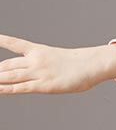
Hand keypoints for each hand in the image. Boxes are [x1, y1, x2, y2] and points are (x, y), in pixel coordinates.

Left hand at [0, 35, 115, 94]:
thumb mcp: (59, 58)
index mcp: (39, 50)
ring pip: (10, 76)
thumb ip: (46, 64)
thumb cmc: (80, 63)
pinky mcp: (43, 85)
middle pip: (7, 64)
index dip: (1, 40)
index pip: (15, 43)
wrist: (92, 64)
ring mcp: (38, 72)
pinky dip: (5, 89)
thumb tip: (41, 72)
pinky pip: (20, 88)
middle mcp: (35, 60)